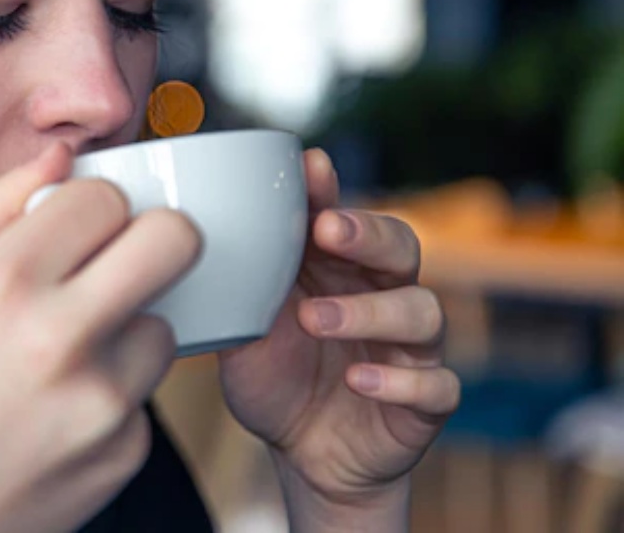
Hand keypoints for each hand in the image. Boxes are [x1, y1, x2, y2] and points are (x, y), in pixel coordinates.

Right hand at [0, 143, 200, 532]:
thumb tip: (60, 152)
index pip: (104, 197)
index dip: (99, 208)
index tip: (84, 228)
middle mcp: (55, 334)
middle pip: (173, 239)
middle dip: (158, 240)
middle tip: (127, 260)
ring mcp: (100, 398)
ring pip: (166, 321)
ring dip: (132, 328)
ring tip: (71, 358)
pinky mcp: (128, 448)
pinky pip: (148, 392)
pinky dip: (118, 393)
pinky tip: (65, 413)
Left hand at [217, 149, 459, 519]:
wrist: (301, 454)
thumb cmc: (274, 375)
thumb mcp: (245, 327)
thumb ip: (237, 282)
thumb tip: (186, 227)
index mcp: (338, 270)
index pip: (345, 216)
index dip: (331, 192)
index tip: (310, 169)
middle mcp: (382, 297)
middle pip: (401, 246)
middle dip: (367, 233)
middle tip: (326, 230)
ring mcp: (409, 349)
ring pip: (422, 310)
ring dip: (370, 310)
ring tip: (316, 318)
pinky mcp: (424, 402)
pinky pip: (436, 385)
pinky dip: (401, 381)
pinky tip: (360, 379)